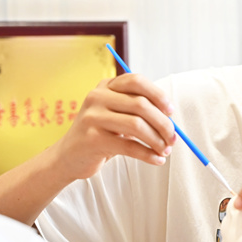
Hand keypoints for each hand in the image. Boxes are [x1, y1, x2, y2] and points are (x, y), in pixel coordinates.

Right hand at [53, 74, 177, 181]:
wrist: (68, 156)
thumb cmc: (100, 134)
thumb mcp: (116, 115)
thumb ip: (139, 111)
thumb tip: (171, 120)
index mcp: (105, 86)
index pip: (136, 81)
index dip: (158, 95)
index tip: (171, 111)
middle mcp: (97, 97)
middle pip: (141, 105)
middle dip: (163, 123)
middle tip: (173, 138)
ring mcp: (92, 117)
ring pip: (137, 125)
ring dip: (157, 140)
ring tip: (165, 151)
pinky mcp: (92, 139)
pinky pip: (129, 146)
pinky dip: (148, 154)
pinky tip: (156, 160)